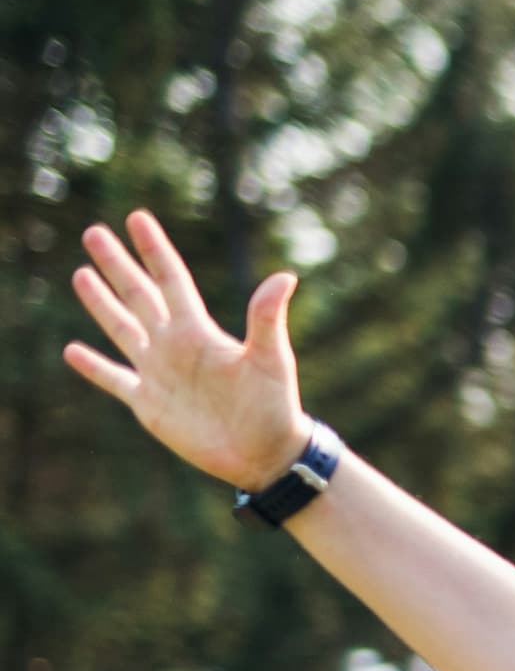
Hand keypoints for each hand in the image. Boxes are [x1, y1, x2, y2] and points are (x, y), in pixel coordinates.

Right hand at [62, 214, 312, 490]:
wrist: (265, 453)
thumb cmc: (275, 405)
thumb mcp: (270, 358)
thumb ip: (266, 318)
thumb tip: (285, 276)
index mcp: (198, 331)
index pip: (171, 279)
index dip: (153, 249)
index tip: (136, 217)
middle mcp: (174, 345)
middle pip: (138, 295)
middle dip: (117, 265)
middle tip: (95, 233)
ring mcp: (159, 373)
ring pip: (121, 329)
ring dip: (101, 303)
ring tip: (81, 275)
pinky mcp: (149, 404)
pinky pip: (115, 379)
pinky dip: (94, 367)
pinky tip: (73, 351)